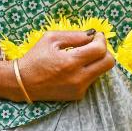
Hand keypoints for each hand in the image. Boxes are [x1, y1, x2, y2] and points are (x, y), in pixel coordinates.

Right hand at [0, 29, 115, 102]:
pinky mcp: (77, 95)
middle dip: (104, 51)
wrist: (23, 83)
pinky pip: (92, 80)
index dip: (101, 40)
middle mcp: (78, 78)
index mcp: (71, 61)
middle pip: (108, 63)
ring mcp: (79, 89)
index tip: (96, 36)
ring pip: (102, 71)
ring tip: (82, 56)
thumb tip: (93, 34)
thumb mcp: (51, 38)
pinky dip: (88, 71)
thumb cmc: (35, 58)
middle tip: (94, 46)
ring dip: (96, 61)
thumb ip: (75, 35)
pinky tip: (74, 69)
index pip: (100, 50)